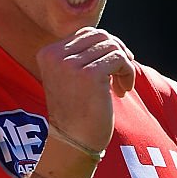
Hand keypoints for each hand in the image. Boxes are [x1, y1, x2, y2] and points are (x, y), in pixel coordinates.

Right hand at [36, 28, 135, 151]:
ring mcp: (71, 64)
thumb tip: (112, 39)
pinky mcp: (90, 75)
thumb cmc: (76, 112)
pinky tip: (122, 91)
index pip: (85, 34)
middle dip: (117, 52)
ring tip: (121, 87)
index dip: (104, 48)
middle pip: (100, 35)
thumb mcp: (70, 78)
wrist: (73, 143)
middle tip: (121, 74)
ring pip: (112, 46)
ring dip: (124, 65)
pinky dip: (128, 73)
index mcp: (47, 53)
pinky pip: (120, 59)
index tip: (111, 71)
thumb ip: (82, 55)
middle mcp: (56, 56)